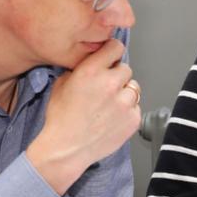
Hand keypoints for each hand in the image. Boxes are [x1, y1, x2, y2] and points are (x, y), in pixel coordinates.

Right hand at [24, 39, 139, 194]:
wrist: (66, 149)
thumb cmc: (61, 118)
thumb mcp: (62, 84)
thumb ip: (80, 69)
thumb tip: (92, 63)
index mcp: (92, 71)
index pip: (116, 47)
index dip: (112, 53)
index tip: (110, 59)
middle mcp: (111, 83)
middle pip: (126, 69)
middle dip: (117, 76)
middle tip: (105, 89)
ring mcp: (125, 103)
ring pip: (134, 88)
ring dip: (124, 93)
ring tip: (108, 105)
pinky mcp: (133, 119)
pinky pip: (136, 107)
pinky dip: (127, 111)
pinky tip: (112, 118)